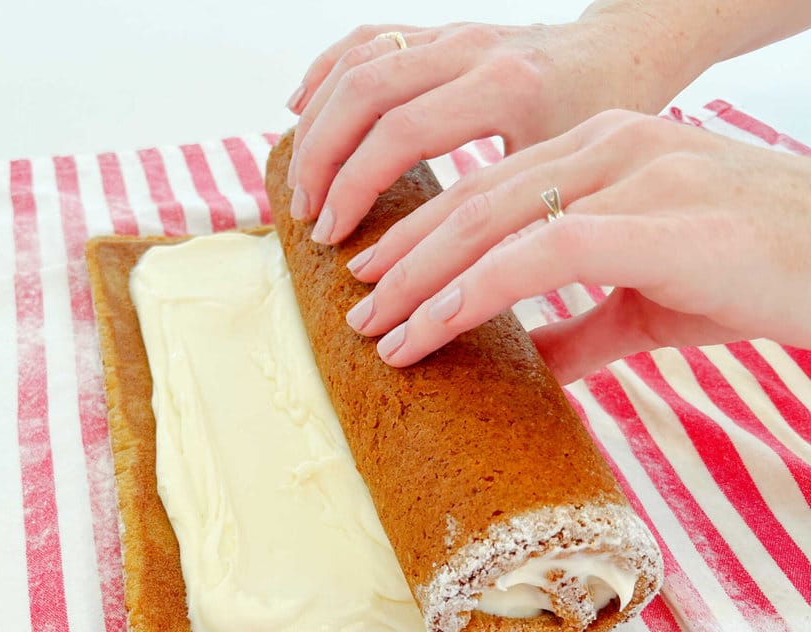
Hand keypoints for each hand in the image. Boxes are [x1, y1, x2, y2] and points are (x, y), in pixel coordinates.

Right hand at [284, 13, 694, 244]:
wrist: (625, 55)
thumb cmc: (605, 131)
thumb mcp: (574, 182)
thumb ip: (517, 232)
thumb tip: (451, 307)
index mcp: (507, 87)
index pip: (399, 134)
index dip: (352, 190)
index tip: (332, 241)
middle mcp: (472, 48)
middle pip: (363, 92)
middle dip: (322, 161)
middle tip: (307, 218)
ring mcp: (451, 33)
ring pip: (355, 62)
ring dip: (315, 125)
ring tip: (301, 183)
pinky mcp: (439, 30)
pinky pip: (365, 40)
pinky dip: (323, 74)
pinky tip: (299, 111)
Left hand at [342, 110, 810, 382]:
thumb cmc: (758, 274)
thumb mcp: (652, 297)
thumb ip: (588, 319)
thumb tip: (537, 358)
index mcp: (607, 149)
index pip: (490, 187)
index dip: (425, 232)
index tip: (380, 276)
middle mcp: (611, 145)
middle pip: (475, 200)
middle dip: (405, 256)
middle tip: (357, 308)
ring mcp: (632, 173)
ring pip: (491, 222)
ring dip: (421, 280)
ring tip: (376, 328)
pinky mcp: (652, 219)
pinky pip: (535, 255)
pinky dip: (470, 294)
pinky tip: (428, 330)